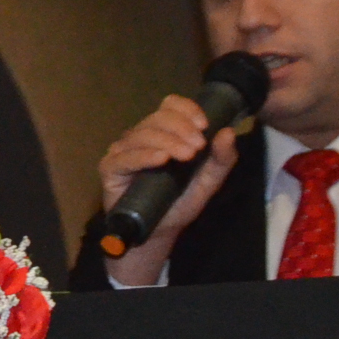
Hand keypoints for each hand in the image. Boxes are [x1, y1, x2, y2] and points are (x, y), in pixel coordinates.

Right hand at [96, 95, 238, 285]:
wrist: (159, 232)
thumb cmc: (179, 202)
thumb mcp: (208, 181)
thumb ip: (221, 159)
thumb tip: (228, 132)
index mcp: (163, 132)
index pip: (169, 105)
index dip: (186, 109)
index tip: (203, 125)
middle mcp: (141, 136)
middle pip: (157, 118)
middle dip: (181, 129)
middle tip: (198, 148)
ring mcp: (124, 151)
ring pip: (142, 134)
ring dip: (167, 141)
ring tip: (185, 156)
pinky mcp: (110, 168)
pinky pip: (125, 157)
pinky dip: (144, 155)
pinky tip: (160, 159)